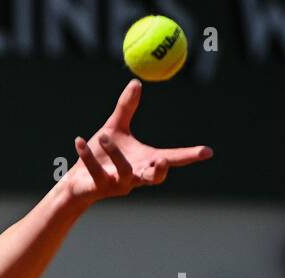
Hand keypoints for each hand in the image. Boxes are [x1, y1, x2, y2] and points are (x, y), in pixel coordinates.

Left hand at [62, 79, 212, 203]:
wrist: (77, 181)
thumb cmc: (100, 156)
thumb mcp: (114, 129)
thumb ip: (126, 109)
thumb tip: (136, 83)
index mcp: (145, 162)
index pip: (172, 159)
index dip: (189, 156)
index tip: (207, 152)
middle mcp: (135, 176)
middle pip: (156, 178)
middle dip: (160, 171)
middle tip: (161, 161)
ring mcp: (118, 185)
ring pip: (124, 172)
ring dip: (114, 153)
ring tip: (101, 137)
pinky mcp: (99, 188)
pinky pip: (96, 172)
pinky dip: (87, 156)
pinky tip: (78, 142)